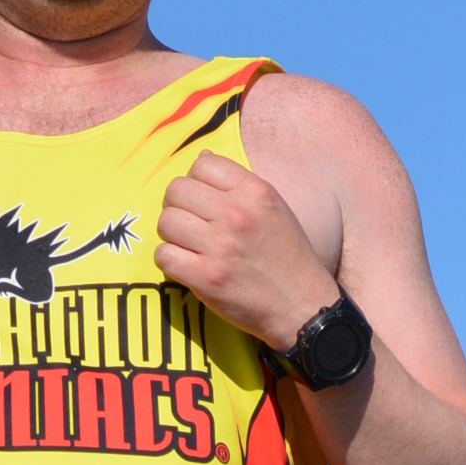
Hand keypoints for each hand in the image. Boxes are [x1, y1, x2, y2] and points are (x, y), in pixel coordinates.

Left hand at [154, 150, 339, 349]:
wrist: (301, 306)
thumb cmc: (287, 257)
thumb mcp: (274, 208)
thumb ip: (239, 184)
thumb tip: (202, 158)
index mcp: (255, 191)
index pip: (202, 164)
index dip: (196, 182)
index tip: (202, 201)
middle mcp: (236, 213)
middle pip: (176, 190)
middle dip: (178, 207)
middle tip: (189, 225)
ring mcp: (220, 246)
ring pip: (166, 222)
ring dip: (172, 235)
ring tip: (188, 246)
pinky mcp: (206, 278)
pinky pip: (164, 256)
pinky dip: (169, 261)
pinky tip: (186, 266)